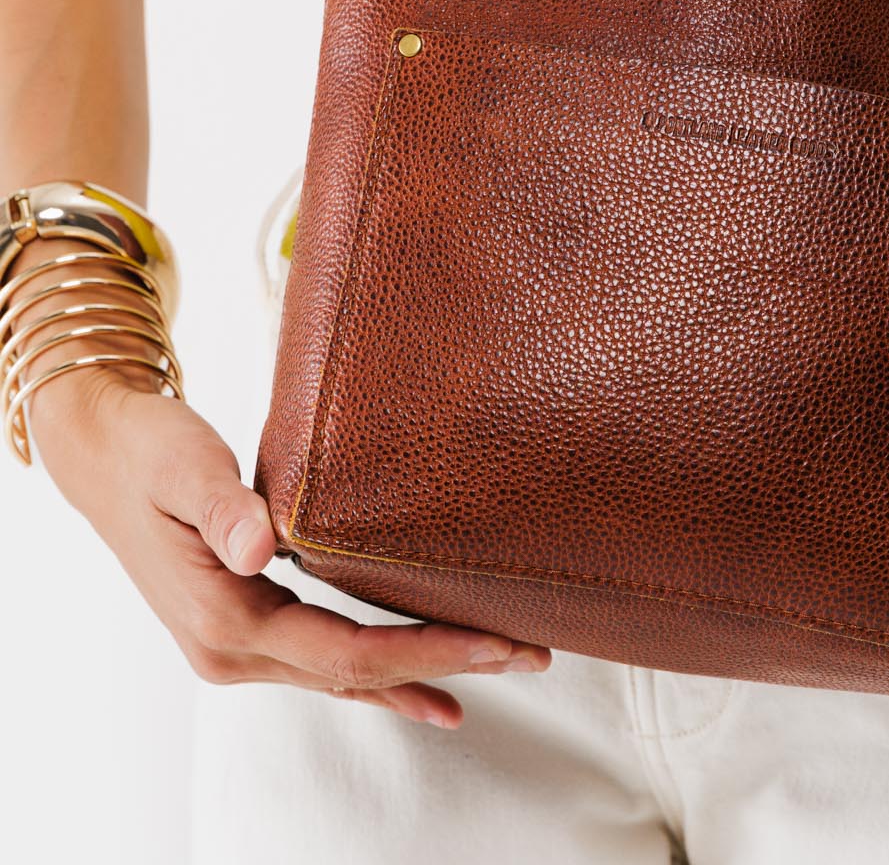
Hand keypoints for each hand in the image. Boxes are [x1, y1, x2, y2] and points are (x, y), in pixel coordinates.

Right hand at [20, 240, 549, 730]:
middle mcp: (232, 649)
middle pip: (358, 675)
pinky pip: (329, 664)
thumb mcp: (184, 466)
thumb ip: (222, 507)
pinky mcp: (252, 628)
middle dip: (447, 665)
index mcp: (224, 618)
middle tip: (529, 652)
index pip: (343, 653)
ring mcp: (240, 647)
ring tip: (500, 667)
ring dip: (424, 675)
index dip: (422, 651)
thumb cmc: (150, 452)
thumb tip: (258, 546)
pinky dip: (382, 678)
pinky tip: (427, 691)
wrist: (105, 457)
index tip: (492, 640)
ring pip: (348, 678)